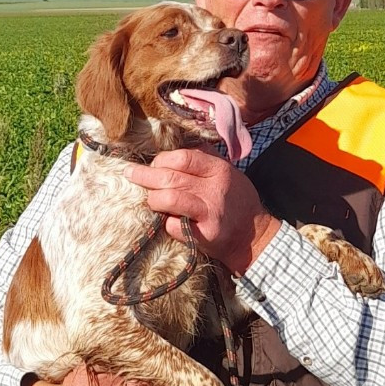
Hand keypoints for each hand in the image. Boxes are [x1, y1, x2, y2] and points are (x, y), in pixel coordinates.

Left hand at [124, 150, 279, 274]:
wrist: (254, 236)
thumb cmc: (237, 201)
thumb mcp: (229, 173)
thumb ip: (206, 160)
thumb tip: (176, 150)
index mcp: (219, 170)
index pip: (183, 158)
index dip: (162, 159)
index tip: (151, 163)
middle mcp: (214, 189)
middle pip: (170, 177)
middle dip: (145, 176)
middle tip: (131, 174)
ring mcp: (209, 212)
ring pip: (168, 199)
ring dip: (153, 200)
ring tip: (151, 201)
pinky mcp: (204, 235)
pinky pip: (173, 225)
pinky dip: (166, 223)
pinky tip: (169, 221)